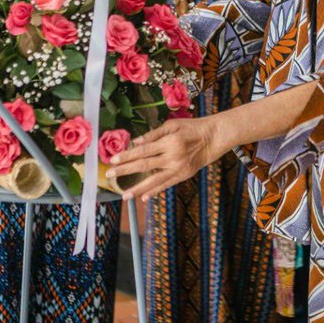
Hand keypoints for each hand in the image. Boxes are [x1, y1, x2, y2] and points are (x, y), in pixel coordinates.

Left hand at [107, 117, 224, 201]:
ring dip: (138, 188)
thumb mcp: (173, 125)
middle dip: (126, 171)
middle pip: (144, 165)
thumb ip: (154, 134)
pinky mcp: (183, 175)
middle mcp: (172, 157)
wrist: (213, 138)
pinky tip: (143, 197)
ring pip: (154, 180)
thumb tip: (136, 142)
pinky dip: (155, 191)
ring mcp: (178, 168)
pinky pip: (166, 184)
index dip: (127, 155)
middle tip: (110, 175)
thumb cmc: (191, 128)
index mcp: (169, 142)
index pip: (143, 150)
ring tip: (124, 195)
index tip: (113, 160)